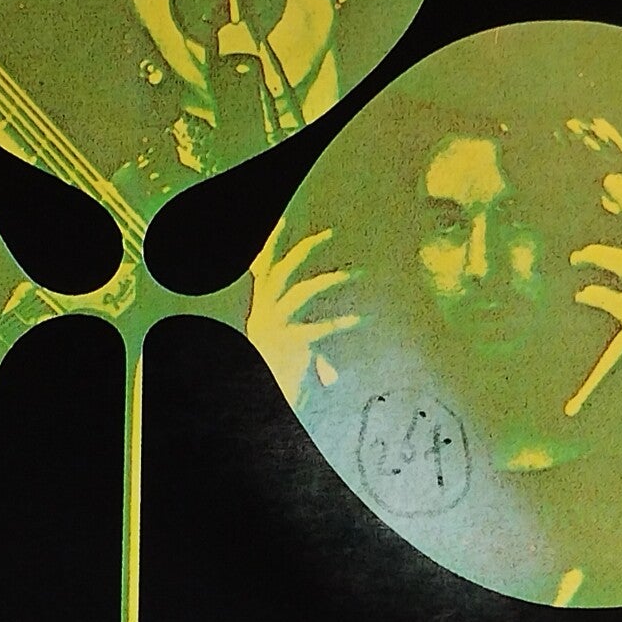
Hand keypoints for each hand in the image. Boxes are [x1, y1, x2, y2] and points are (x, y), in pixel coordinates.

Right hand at [245, 219, 359, 406]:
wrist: (266, 403)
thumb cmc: (279, 379)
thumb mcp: (284, 357)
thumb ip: (301, 343)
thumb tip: (325, 354)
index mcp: (262, 310)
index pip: (261, 268)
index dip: (269, 243)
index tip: (281, 219)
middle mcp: (264, 313)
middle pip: (280, 270)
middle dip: (303, 249)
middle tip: (330, 234)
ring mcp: (274, 327)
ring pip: (300, 291)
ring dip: (329, 278)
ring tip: (357, 272)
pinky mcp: (290, 344)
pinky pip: (317, 327)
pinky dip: (340, 322)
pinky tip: (360, 320)